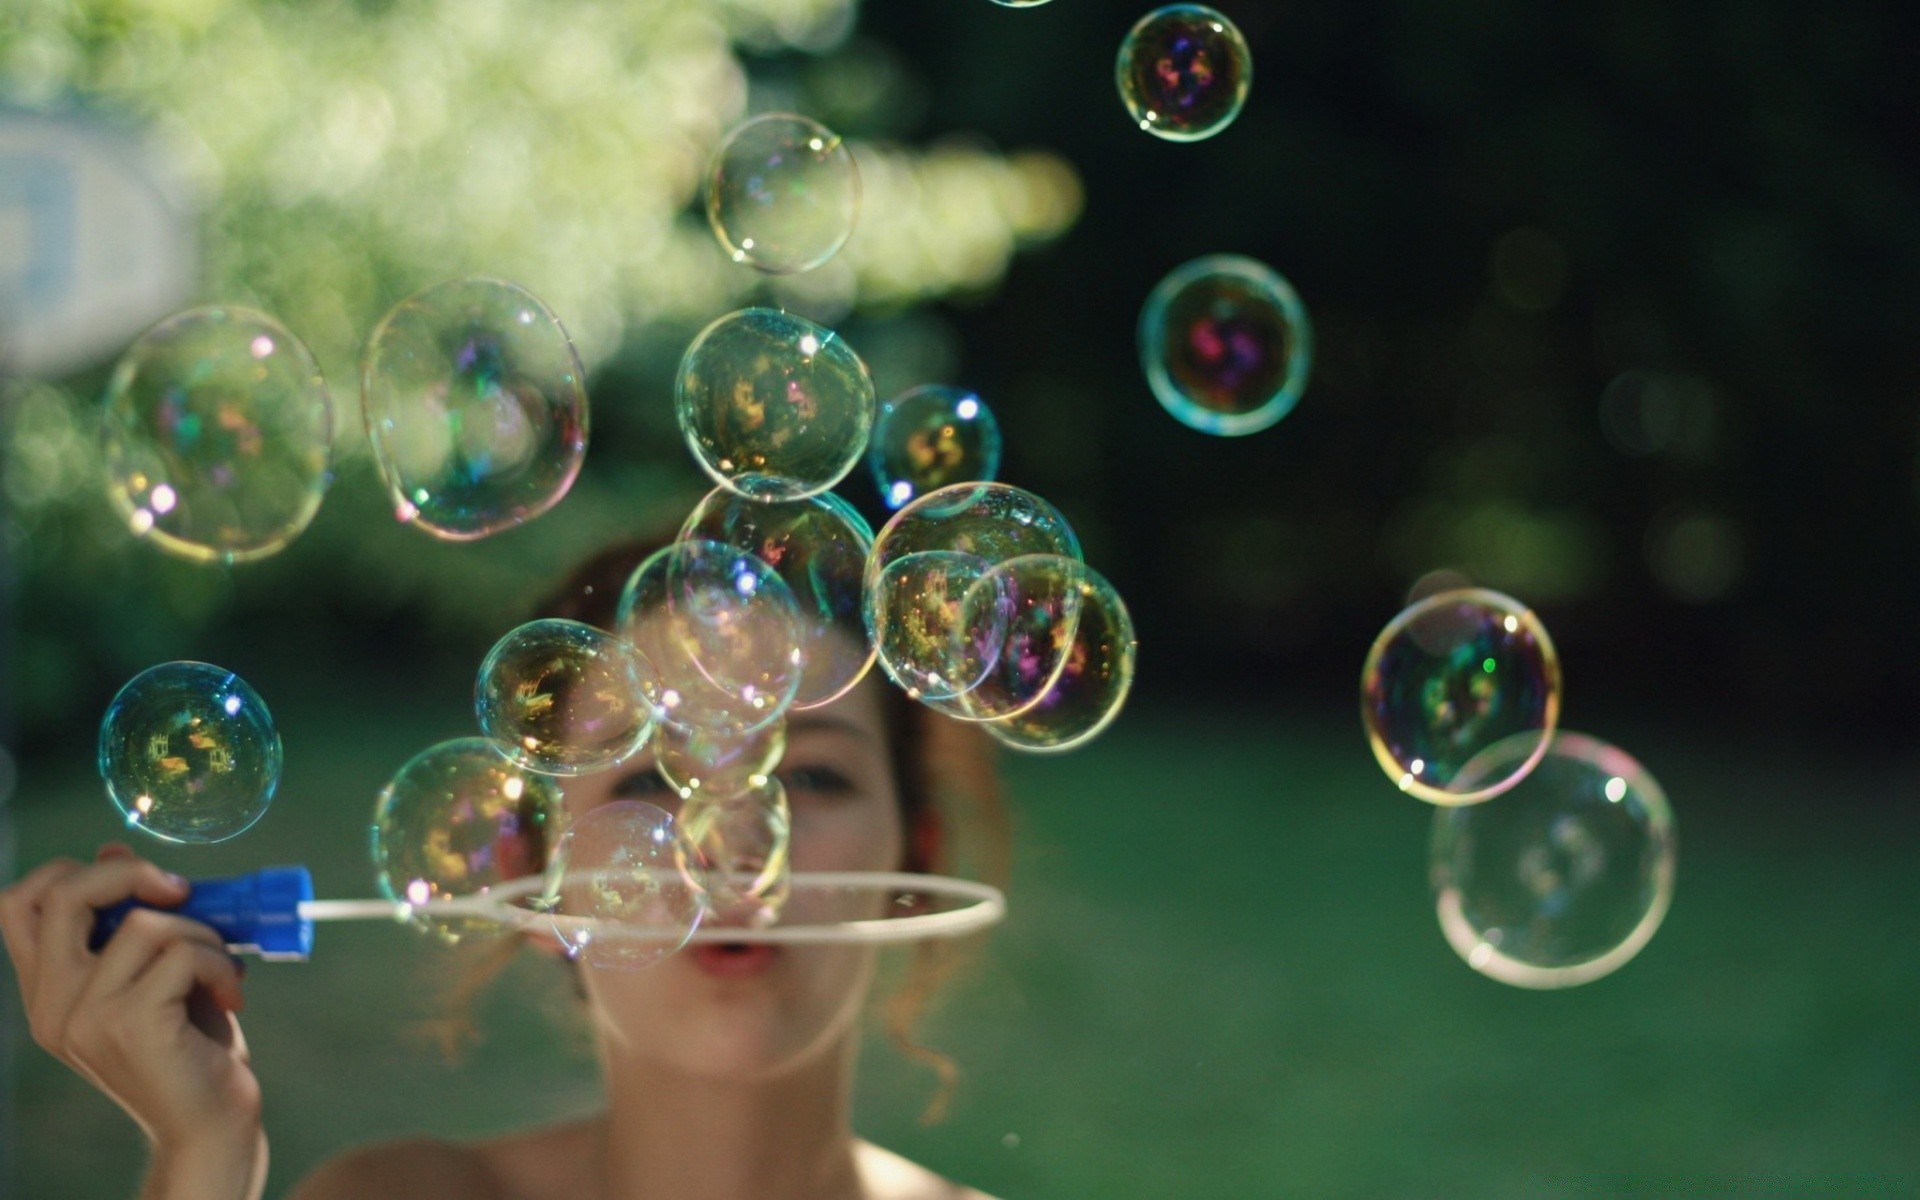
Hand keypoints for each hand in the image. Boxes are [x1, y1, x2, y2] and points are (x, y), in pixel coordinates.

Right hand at [0, 844, 265, 1195]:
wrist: (210, 1124)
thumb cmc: (190, 1045)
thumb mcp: (157, 973)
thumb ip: (131, 921)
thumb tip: (111, 847)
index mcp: (50, 991)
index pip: (18, 905)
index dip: (71, 871)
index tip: (138, 880)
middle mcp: (52, 1005)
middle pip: (60, 895)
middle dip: (130, 873)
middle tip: (182, 892)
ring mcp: (84, 1017)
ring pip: (145, 923)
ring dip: (204, 935)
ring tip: (221, 972)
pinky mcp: (129, 1026)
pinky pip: (182, 954)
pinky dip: (220, 963)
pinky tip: (230, 996)